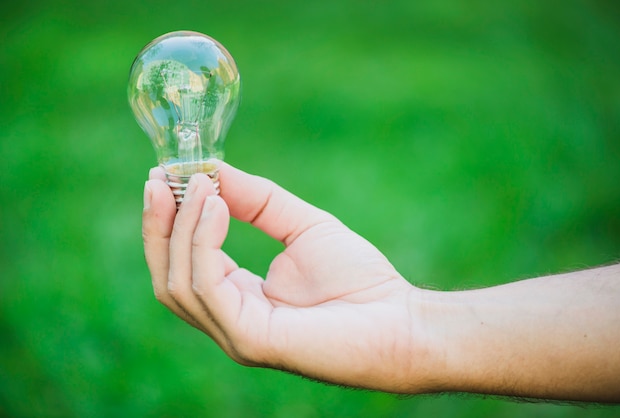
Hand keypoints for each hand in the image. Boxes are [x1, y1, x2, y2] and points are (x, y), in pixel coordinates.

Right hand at [142, 164, 436, 391]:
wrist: (400, 321)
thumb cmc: (360, 280)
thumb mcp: (301, 226)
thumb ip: (258, 201)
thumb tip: (214, 170)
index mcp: (238, 296)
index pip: (183, 262)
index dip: (169, 220)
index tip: (166, 175)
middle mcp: (228, 318)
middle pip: (167, 274)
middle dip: (159, 224)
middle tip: (160, 178)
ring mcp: (235, 333)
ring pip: (177, 281)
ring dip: (182, 227)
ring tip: (200, 184)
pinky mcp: (249, 338)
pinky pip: (207, 288)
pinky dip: (203, 244)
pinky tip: (218, 208)